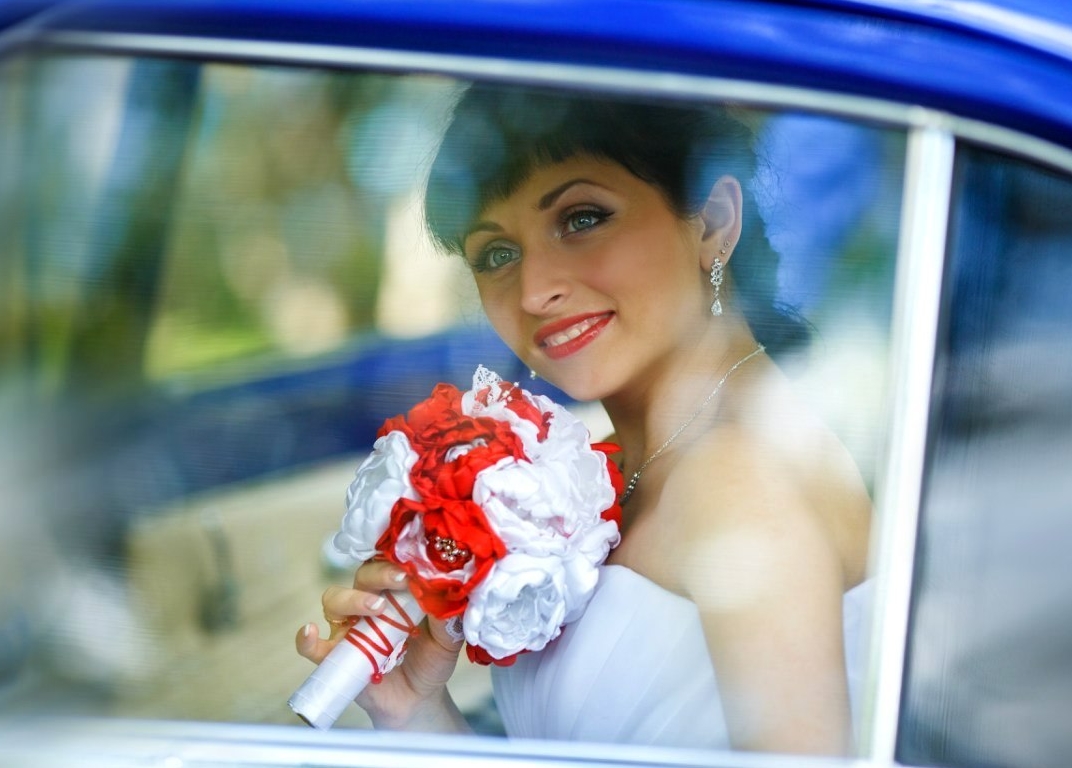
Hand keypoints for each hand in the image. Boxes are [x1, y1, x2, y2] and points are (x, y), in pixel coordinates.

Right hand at [295, 560, 468, 731]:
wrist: (418, 699)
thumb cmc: (430, 659)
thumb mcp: (447, 638)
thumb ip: (447, 616)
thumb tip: (448, 591)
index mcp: (395, 592)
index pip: (389, 563)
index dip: (398, 560)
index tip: (415, 566)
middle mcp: (368, 603)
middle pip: (363, 576)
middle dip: (379, 574)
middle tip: (400, 581)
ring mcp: (349, 629)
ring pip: (334, 601)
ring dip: (351, 599)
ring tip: (375, 609)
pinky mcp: (336, 656)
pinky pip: (313, 646)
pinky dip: (306, 639)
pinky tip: (310, 632)